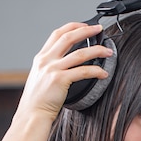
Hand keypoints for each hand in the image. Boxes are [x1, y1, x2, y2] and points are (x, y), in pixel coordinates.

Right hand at [1, 22, 113, 140]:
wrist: (32, 115)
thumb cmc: (39, 101)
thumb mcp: (41, 78)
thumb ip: (51, 68)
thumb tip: (67, 63)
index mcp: (41, 58)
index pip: (57, 34)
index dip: (73, 27)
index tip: (85, 25)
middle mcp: (46, 60)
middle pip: (68, 37)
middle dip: (86, 30)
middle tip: (99, 29)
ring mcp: (52, 69)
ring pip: (79, 53)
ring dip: (97, 50)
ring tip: (108, 52)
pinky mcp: (60, 80)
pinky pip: (83, 71)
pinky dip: (96, 71)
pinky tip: (104, 73)